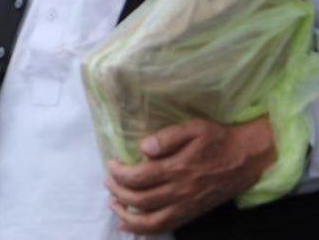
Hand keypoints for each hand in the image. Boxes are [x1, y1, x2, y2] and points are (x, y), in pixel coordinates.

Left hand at [106, 117, 275, 234]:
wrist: (248, 157)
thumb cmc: (218, 139)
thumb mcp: (194, 128)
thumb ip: (167, 137)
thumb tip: (143, 148)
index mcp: (178, 169)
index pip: (139, 177)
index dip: (120, 173)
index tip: (112, 164)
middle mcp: (181, 191)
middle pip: (140, 200)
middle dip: (118, 192)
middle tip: (108, 181)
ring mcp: (187, 205)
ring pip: (151, 221)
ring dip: (127, 215)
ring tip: (113, 203)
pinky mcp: (193, 213)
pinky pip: (166, 227)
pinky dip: (145, 230)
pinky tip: (129, 224)